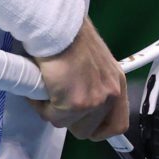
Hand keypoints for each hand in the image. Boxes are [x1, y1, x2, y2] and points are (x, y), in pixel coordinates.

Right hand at [28, 19, 128, 140]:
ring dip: (55, 113)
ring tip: (48, 93)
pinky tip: (40, 88)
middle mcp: (110, 94)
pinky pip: (52, 117)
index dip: (100, 129)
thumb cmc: (71, 36)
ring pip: (68, 125)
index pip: (118, 124)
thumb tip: (76, 96)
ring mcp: (94, 101)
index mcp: (117, 83)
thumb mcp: (94, 61)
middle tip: (58, 102)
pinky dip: (41, 106)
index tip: (85, 125)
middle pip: (90, 130)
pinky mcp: (74, 104)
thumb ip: (92, 81)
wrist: (59, 27)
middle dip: (71, 120)